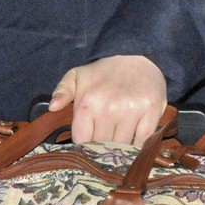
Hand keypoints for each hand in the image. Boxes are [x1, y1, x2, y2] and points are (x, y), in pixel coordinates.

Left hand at [49, 55, 166, 145]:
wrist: (135, 56)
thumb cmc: (102, 71)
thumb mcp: (76, 76)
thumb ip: (62, 92)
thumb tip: (52, 107)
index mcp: (87, 103)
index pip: (83, 140)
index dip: (85, 146)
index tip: (89, 144)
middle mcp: (109, 109)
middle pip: (103, 146)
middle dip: (102, 148)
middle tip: (105, 145)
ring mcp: (132, 111)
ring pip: (124, 146)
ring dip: (121, 148)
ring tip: (119, 142)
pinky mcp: (151, 112)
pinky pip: (144, 141)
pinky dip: (139, 145)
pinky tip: (134, 140)